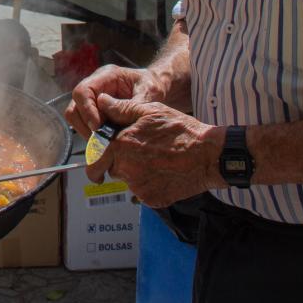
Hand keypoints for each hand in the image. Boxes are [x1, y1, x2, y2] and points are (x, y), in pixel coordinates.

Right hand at [65, 64, 166, 138]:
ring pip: (76, 118)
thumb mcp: (149, 93)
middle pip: (75, 107)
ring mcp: (92, 99)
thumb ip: (132, 104)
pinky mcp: (94, 112)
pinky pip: (84, 125)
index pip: (83, 91)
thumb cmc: (152, 87)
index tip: (98, 127)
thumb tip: (113, 114)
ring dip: (87, 133)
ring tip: (105, 144)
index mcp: (106, 76)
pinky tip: (107, 143)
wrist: (155, 89)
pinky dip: (92, 136)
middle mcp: (94, 86)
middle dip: (85, 126)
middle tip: (101, 141)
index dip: (87, 110)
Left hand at [88, 94, 222, 206]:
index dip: (97, 153)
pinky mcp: (151, 199)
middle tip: (136, 153)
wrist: (208, 156)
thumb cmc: (180, 130)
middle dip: (116, 161)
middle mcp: (125, 169)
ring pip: (126, 180)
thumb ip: (121, 109)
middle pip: (109, 168)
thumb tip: (101, 102)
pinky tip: (163, 171)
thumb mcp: (150, 111)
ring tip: (155, 159)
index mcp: (119, 146)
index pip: (94, 155)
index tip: (101, 153)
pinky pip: (142, 192)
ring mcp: (138, 187)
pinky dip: (148, 184)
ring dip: (133, 171)